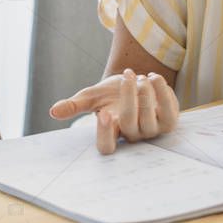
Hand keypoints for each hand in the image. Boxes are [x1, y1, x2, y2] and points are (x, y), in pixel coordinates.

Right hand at [49, 68, 178, 153]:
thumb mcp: (92, 97)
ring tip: (141, 76)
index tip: (103, 113)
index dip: (105, 135)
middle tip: (128, 75)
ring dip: (146, 93)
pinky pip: (170, 110)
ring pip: (150, 118)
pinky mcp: (169, 120)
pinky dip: (162, 91)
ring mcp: (152, 129)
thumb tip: (53, 111)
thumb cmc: (111, 94)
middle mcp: (132, 135)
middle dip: (129, 97)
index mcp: (112, 132)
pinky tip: (154, 77)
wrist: (136, 84)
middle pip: (129, 124)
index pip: (106, 147)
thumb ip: (74, 105)